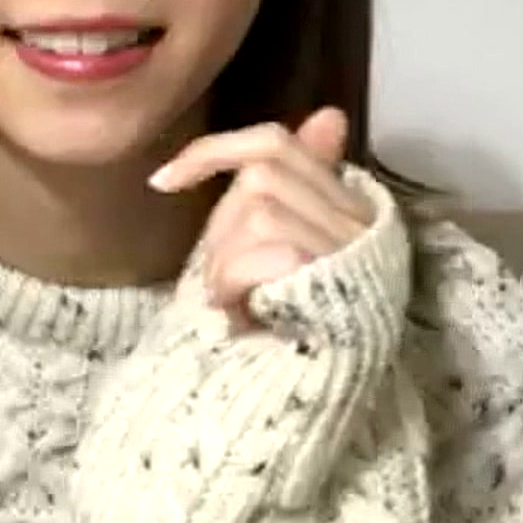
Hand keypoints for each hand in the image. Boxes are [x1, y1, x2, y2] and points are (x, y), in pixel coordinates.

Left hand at [149, 108, 372, 333]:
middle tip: (223, 282)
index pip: (276, 144)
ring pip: (260, 209)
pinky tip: (240, 316)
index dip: (215, 150)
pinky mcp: (335, 276)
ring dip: (228, 260)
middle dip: (224, 226)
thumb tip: (328, 116)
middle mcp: (360, 222)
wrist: (307, 406)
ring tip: (234, 305)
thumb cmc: (288, 329)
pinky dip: (237, 279)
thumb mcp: (279, 252)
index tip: (162, 182)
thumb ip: (288, 189)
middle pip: (262, 175)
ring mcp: (351, 249)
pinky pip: (267, 246)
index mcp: (351, 208)